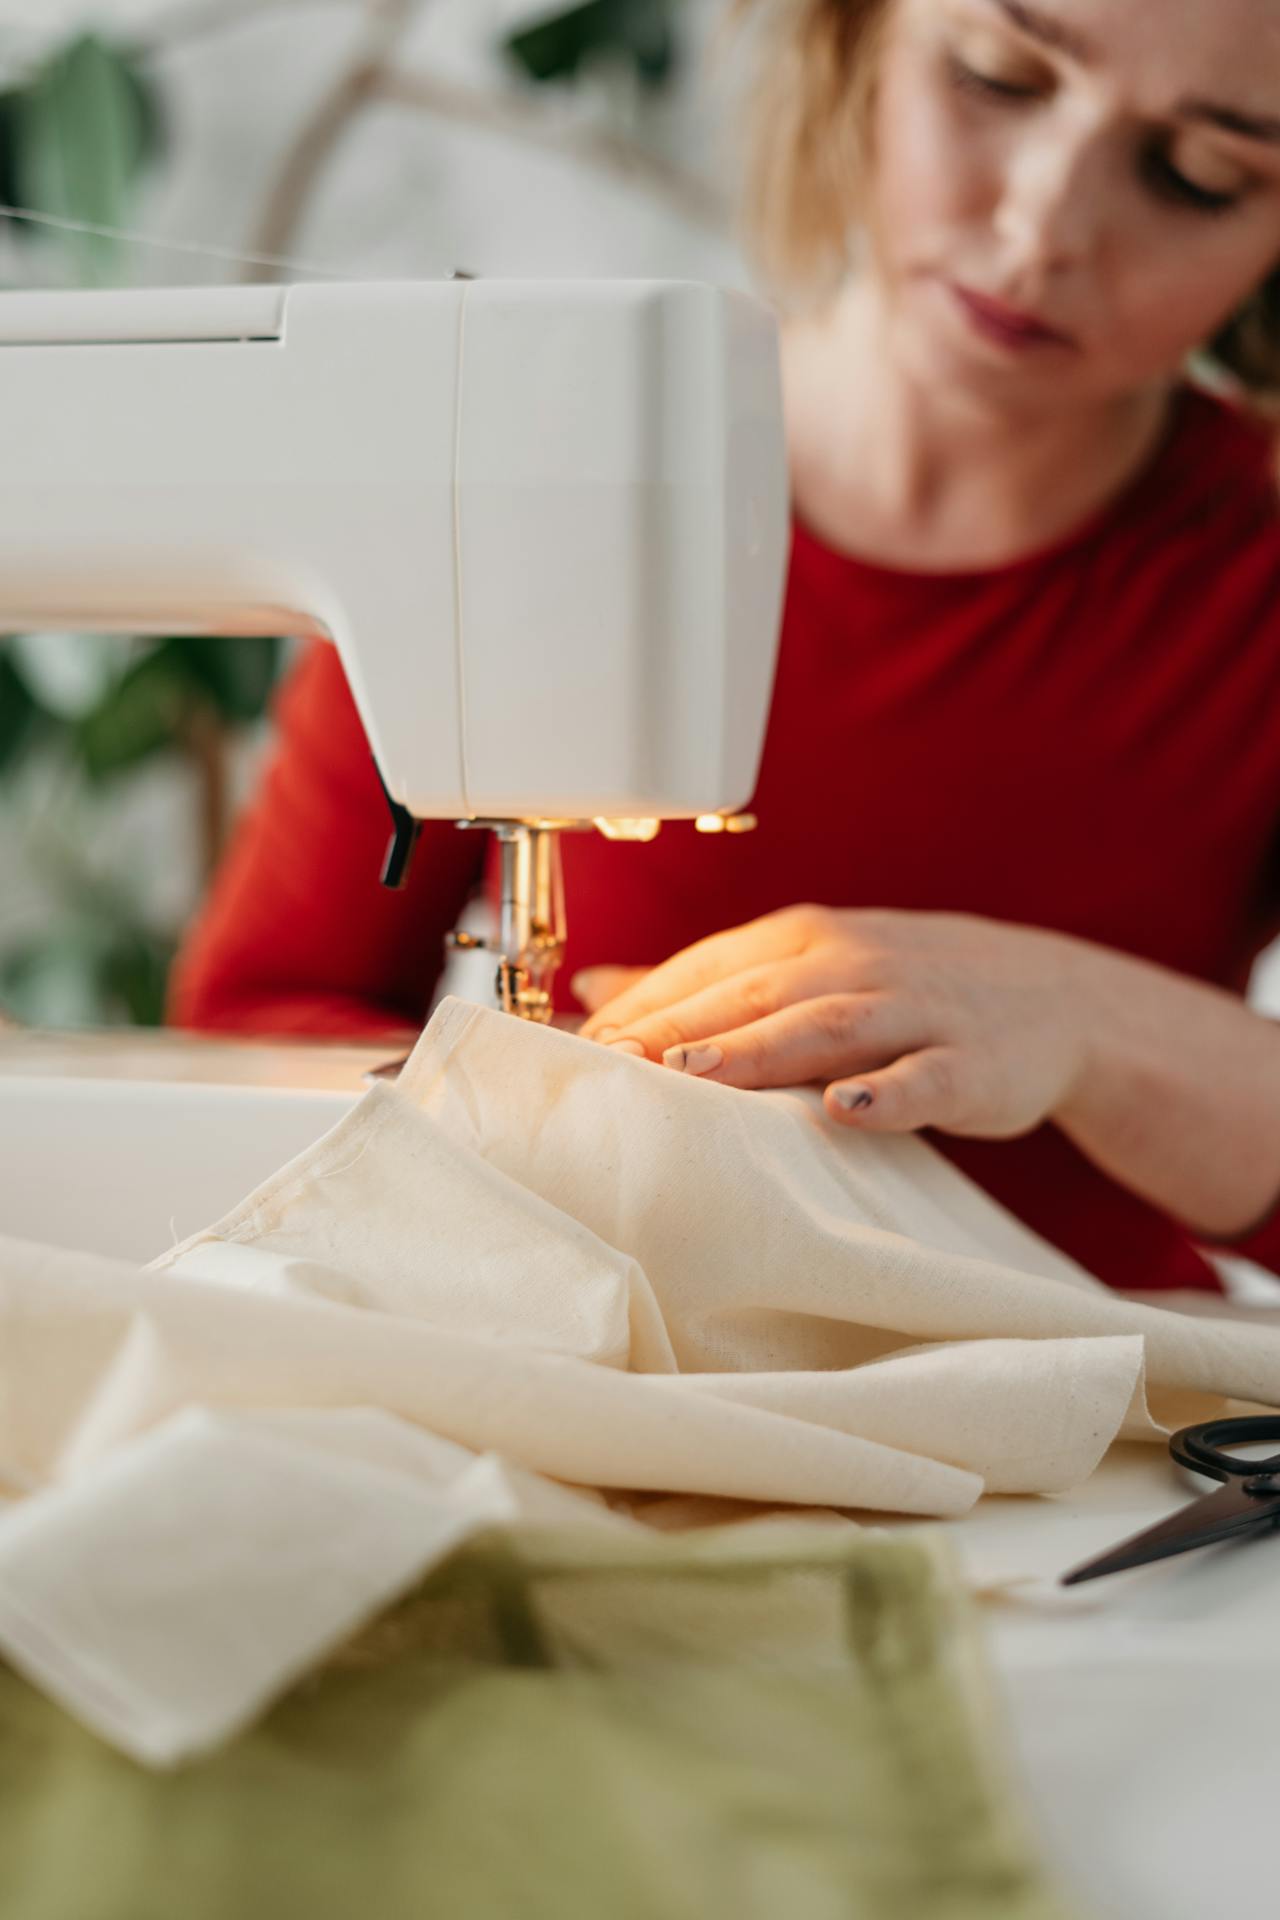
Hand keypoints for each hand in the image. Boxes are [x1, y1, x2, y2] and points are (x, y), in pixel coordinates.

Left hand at [575, 905, 1103, 1136]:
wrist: (1053, 1000)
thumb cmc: (909, 989)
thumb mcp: (807, 966)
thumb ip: (704, 982)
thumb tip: (592, 989)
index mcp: (806, 939)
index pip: (710, 967)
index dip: (644, 1004)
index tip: (580, 1045)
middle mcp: (853, 963)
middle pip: (753, 993)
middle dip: (677, 1026)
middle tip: (608, 1063)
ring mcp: (915, 1010)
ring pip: (825, 1026)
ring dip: (757, 1049)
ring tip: (694, 1071)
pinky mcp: (970, 1064)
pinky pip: (925, 1077)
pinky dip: (887, 1092)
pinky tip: (846, 1107)